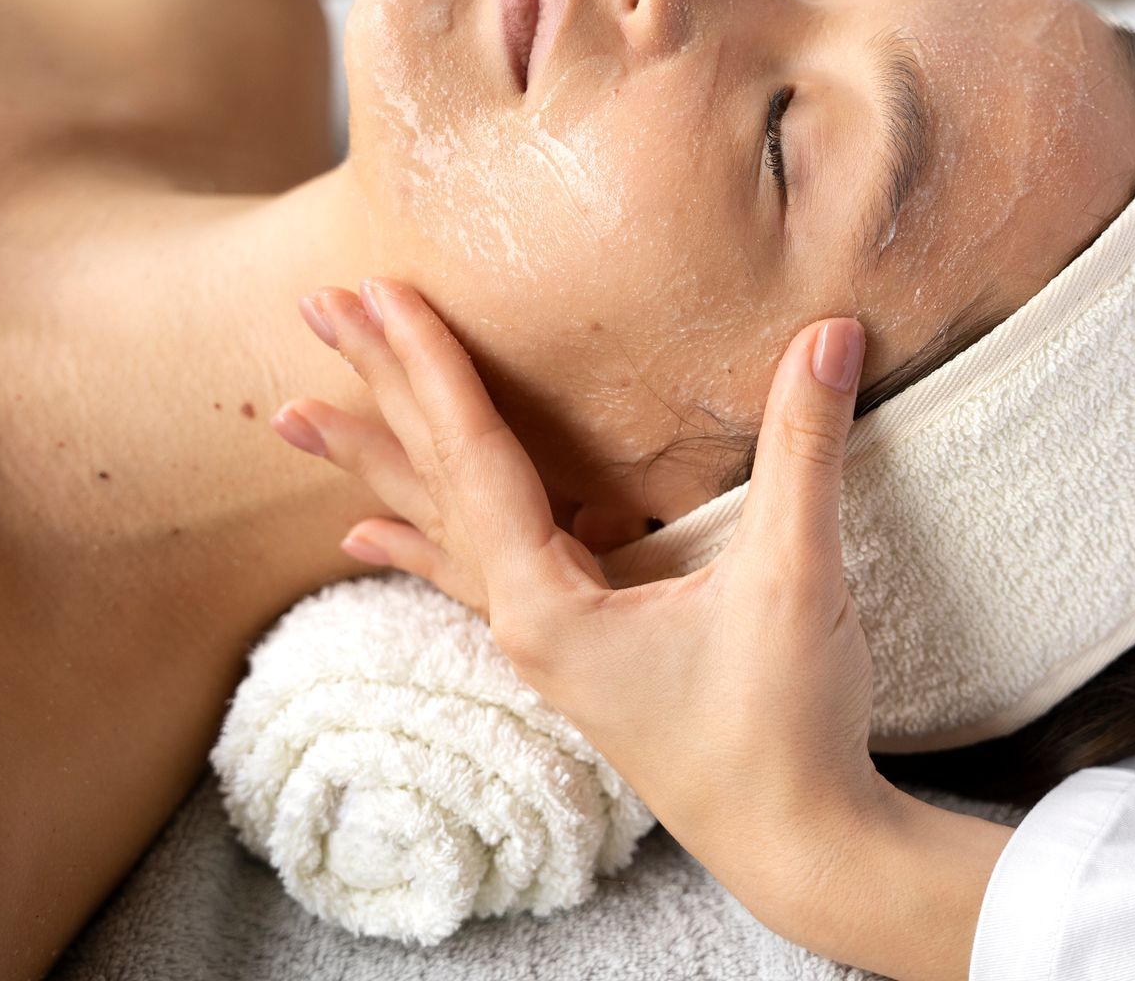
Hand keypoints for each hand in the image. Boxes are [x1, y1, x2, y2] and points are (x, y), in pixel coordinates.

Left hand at [273, 279, 1008, 979]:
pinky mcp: (573, 652)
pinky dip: (419, 541)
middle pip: (432, 483)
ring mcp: (543, 641)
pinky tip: (370, 535)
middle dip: (376, 395)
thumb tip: (832, 334)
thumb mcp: (794, 577)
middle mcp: (524, 620)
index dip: (431, 365)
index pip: (475, 455)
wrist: (797, 842)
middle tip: (316, 312)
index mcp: (550, 603)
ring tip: (302, 420)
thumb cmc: (783, 725)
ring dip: (381, 463)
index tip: (378, 293)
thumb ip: (804, 449)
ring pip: (440, 528)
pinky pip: (470, 576)